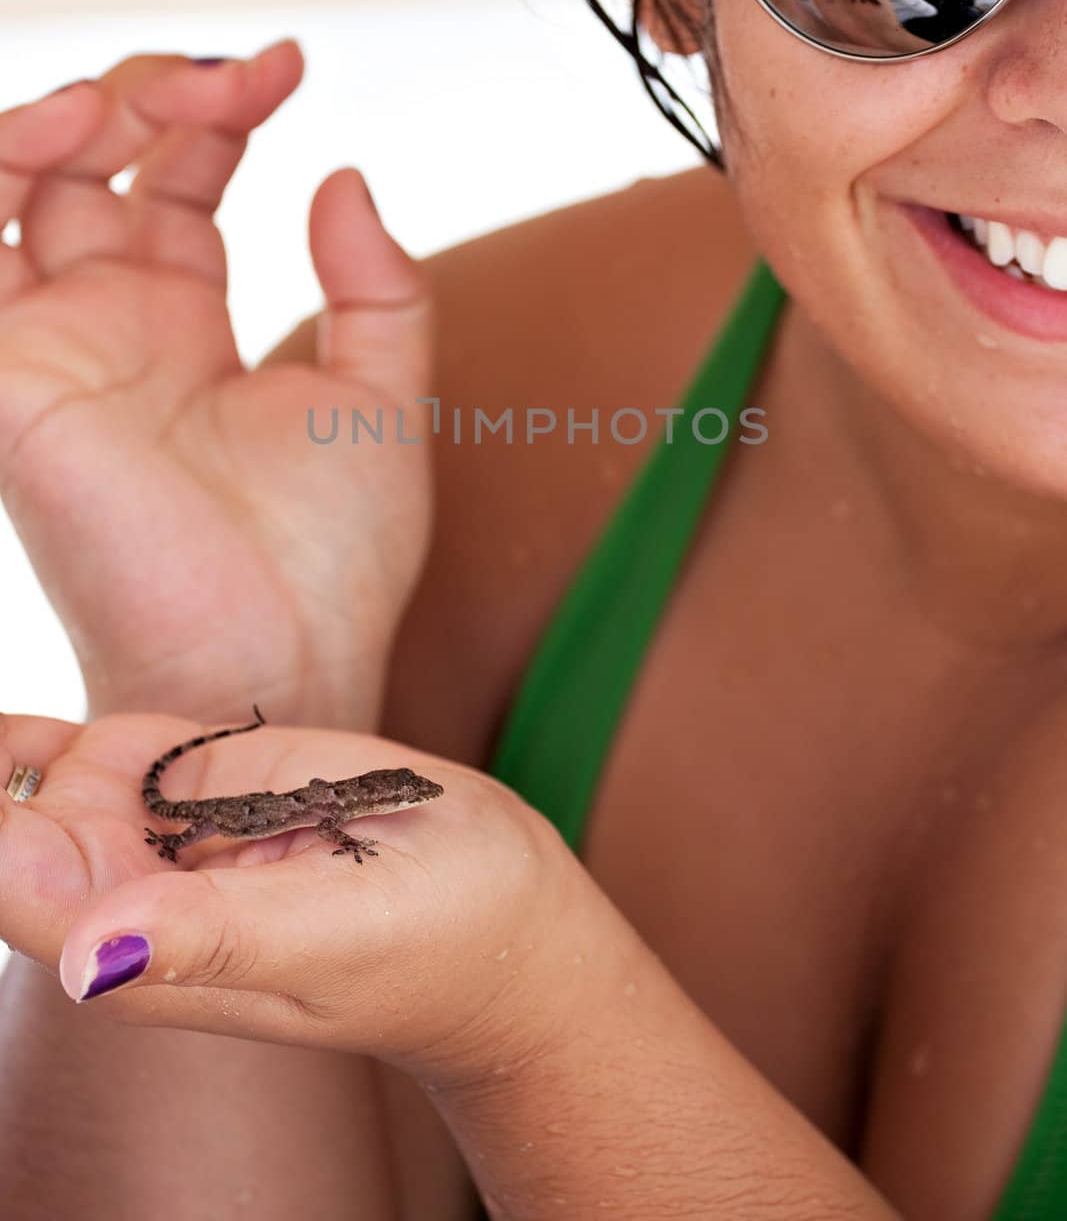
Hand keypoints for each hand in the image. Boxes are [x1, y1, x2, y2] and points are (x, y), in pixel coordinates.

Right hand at [0, 45, 434, 728]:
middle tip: (236, 87)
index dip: (219, 106)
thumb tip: (343, 173)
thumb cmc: (333, 558)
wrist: (286, 661)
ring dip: (49, 116)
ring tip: (133, 101)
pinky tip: (60, 134)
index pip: (173, 170)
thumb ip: (376, 284)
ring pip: (4, 188)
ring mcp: (52, 347)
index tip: (291, 64)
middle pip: (86, 155)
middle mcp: (107, 320)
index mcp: (183, 317)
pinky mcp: (9, 384)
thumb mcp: (383, 397)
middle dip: (150, 90)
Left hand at [0, 709, 570, 1086]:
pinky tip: (11, 729)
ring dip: (12, 758)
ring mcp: (175, 835)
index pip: (15, 889)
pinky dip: (55, 737)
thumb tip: (82, 962)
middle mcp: (139, 899)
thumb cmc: (433, 946)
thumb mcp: (328, 939)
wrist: (504, 907)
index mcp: (146, 955)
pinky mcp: (216, 782)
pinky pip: (118, 754)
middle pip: (15, 832)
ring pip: (54, 786)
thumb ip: (212, 940)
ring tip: (30, 667)